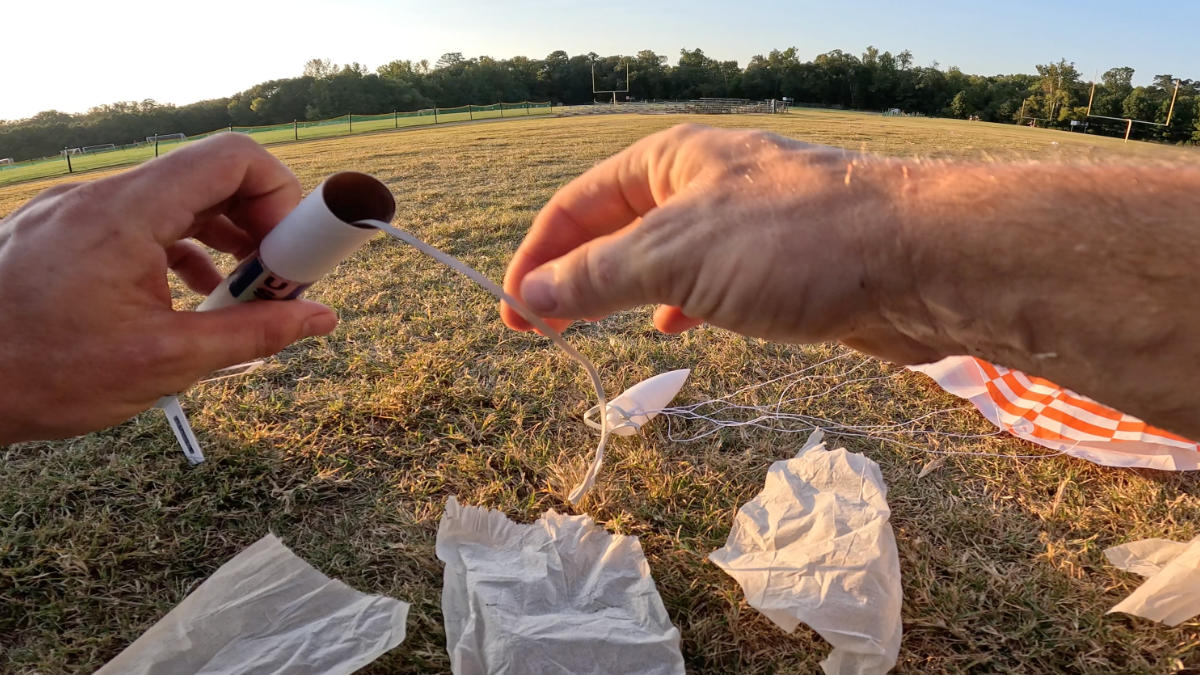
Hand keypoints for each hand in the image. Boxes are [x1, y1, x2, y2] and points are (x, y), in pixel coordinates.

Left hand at [0, 134, 337, 442]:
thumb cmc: (42, 373)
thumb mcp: (165, 361)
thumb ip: (253, 334)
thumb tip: (321, 318)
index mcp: (127, 213)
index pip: (232, 157)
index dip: (282, 194)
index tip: (295, 252)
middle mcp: (101, 198)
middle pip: (208, 177)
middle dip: (259, 225)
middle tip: (278, 280)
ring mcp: (76, 213)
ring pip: (174, 202)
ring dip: (222, 241)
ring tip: (240, 298)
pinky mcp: (61, 235)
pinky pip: (139, 223)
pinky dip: (179, 251)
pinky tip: (188, 298)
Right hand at [500, 123, 932, 360]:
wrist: (920, 262)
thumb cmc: (794, 243)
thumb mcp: (676, 259)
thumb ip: (597, 278)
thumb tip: (526, 296)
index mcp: (669, 160)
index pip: (576, 205)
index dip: (535, 257)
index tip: (508, 313)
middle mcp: (703, 182)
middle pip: (614, 229)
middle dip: (571, 276)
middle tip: (536, 330)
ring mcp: (745, 223)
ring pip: (662, 258)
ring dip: (620, 293)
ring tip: (586, 329)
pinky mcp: (781, 264)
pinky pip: (707, 282)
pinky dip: (677, 305)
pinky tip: (672, 329)